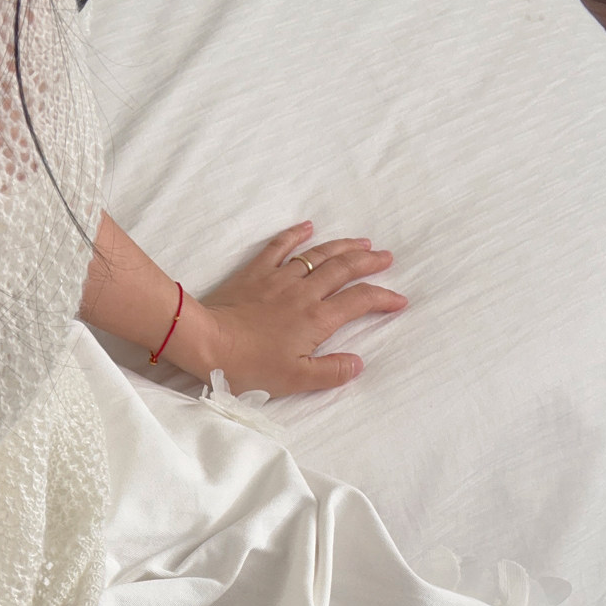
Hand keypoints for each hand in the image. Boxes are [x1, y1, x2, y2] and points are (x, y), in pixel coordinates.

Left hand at [167, 222, 406, 396]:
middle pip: (344, 269)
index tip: (399, 301)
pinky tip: (308, 226)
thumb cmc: (249, 366)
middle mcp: (304, 292)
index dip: (383, 298)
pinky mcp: (255, 273)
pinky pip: (279, 246)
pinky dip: (296, 234)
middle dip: (369, 262)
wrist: (206, 342)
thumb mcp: (295, 379)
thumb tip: (358, 363)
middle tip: (386, 257)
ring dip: (343, 246)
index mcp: (317, 319)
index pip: (360, 302)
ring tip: (362, 241)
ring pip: (319, 254)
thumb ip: (330, 371)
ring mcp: (279, 278)